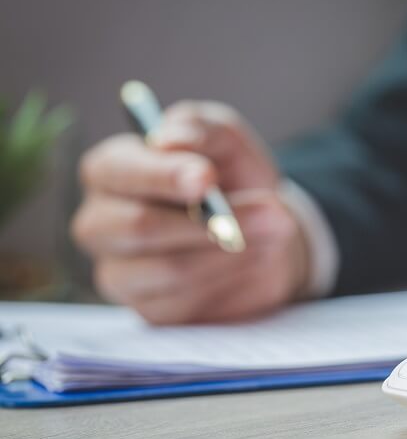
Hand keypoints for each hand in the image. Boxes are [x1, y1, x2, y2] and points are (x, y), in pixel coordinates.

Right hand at [72, 101, 309, 323]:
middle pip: (138, 226)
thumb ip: (200, 129)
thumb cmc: (233, 177)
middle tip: (268, 210)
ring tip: (273, 230)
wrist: (265, 229)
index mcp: (110, 170)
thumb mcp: (226, 140)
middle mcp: (102, 222)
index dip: (164, 175)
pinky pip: (189, 299)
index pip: (119, 172)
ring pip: (171, 268)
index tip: (207, 178)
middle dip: (209, 220)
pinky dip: (231, 277)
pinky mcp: (150, 310)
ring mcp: (120, 271)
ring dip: (231, 250)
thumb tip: (169, 137)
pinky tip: (252, 259)